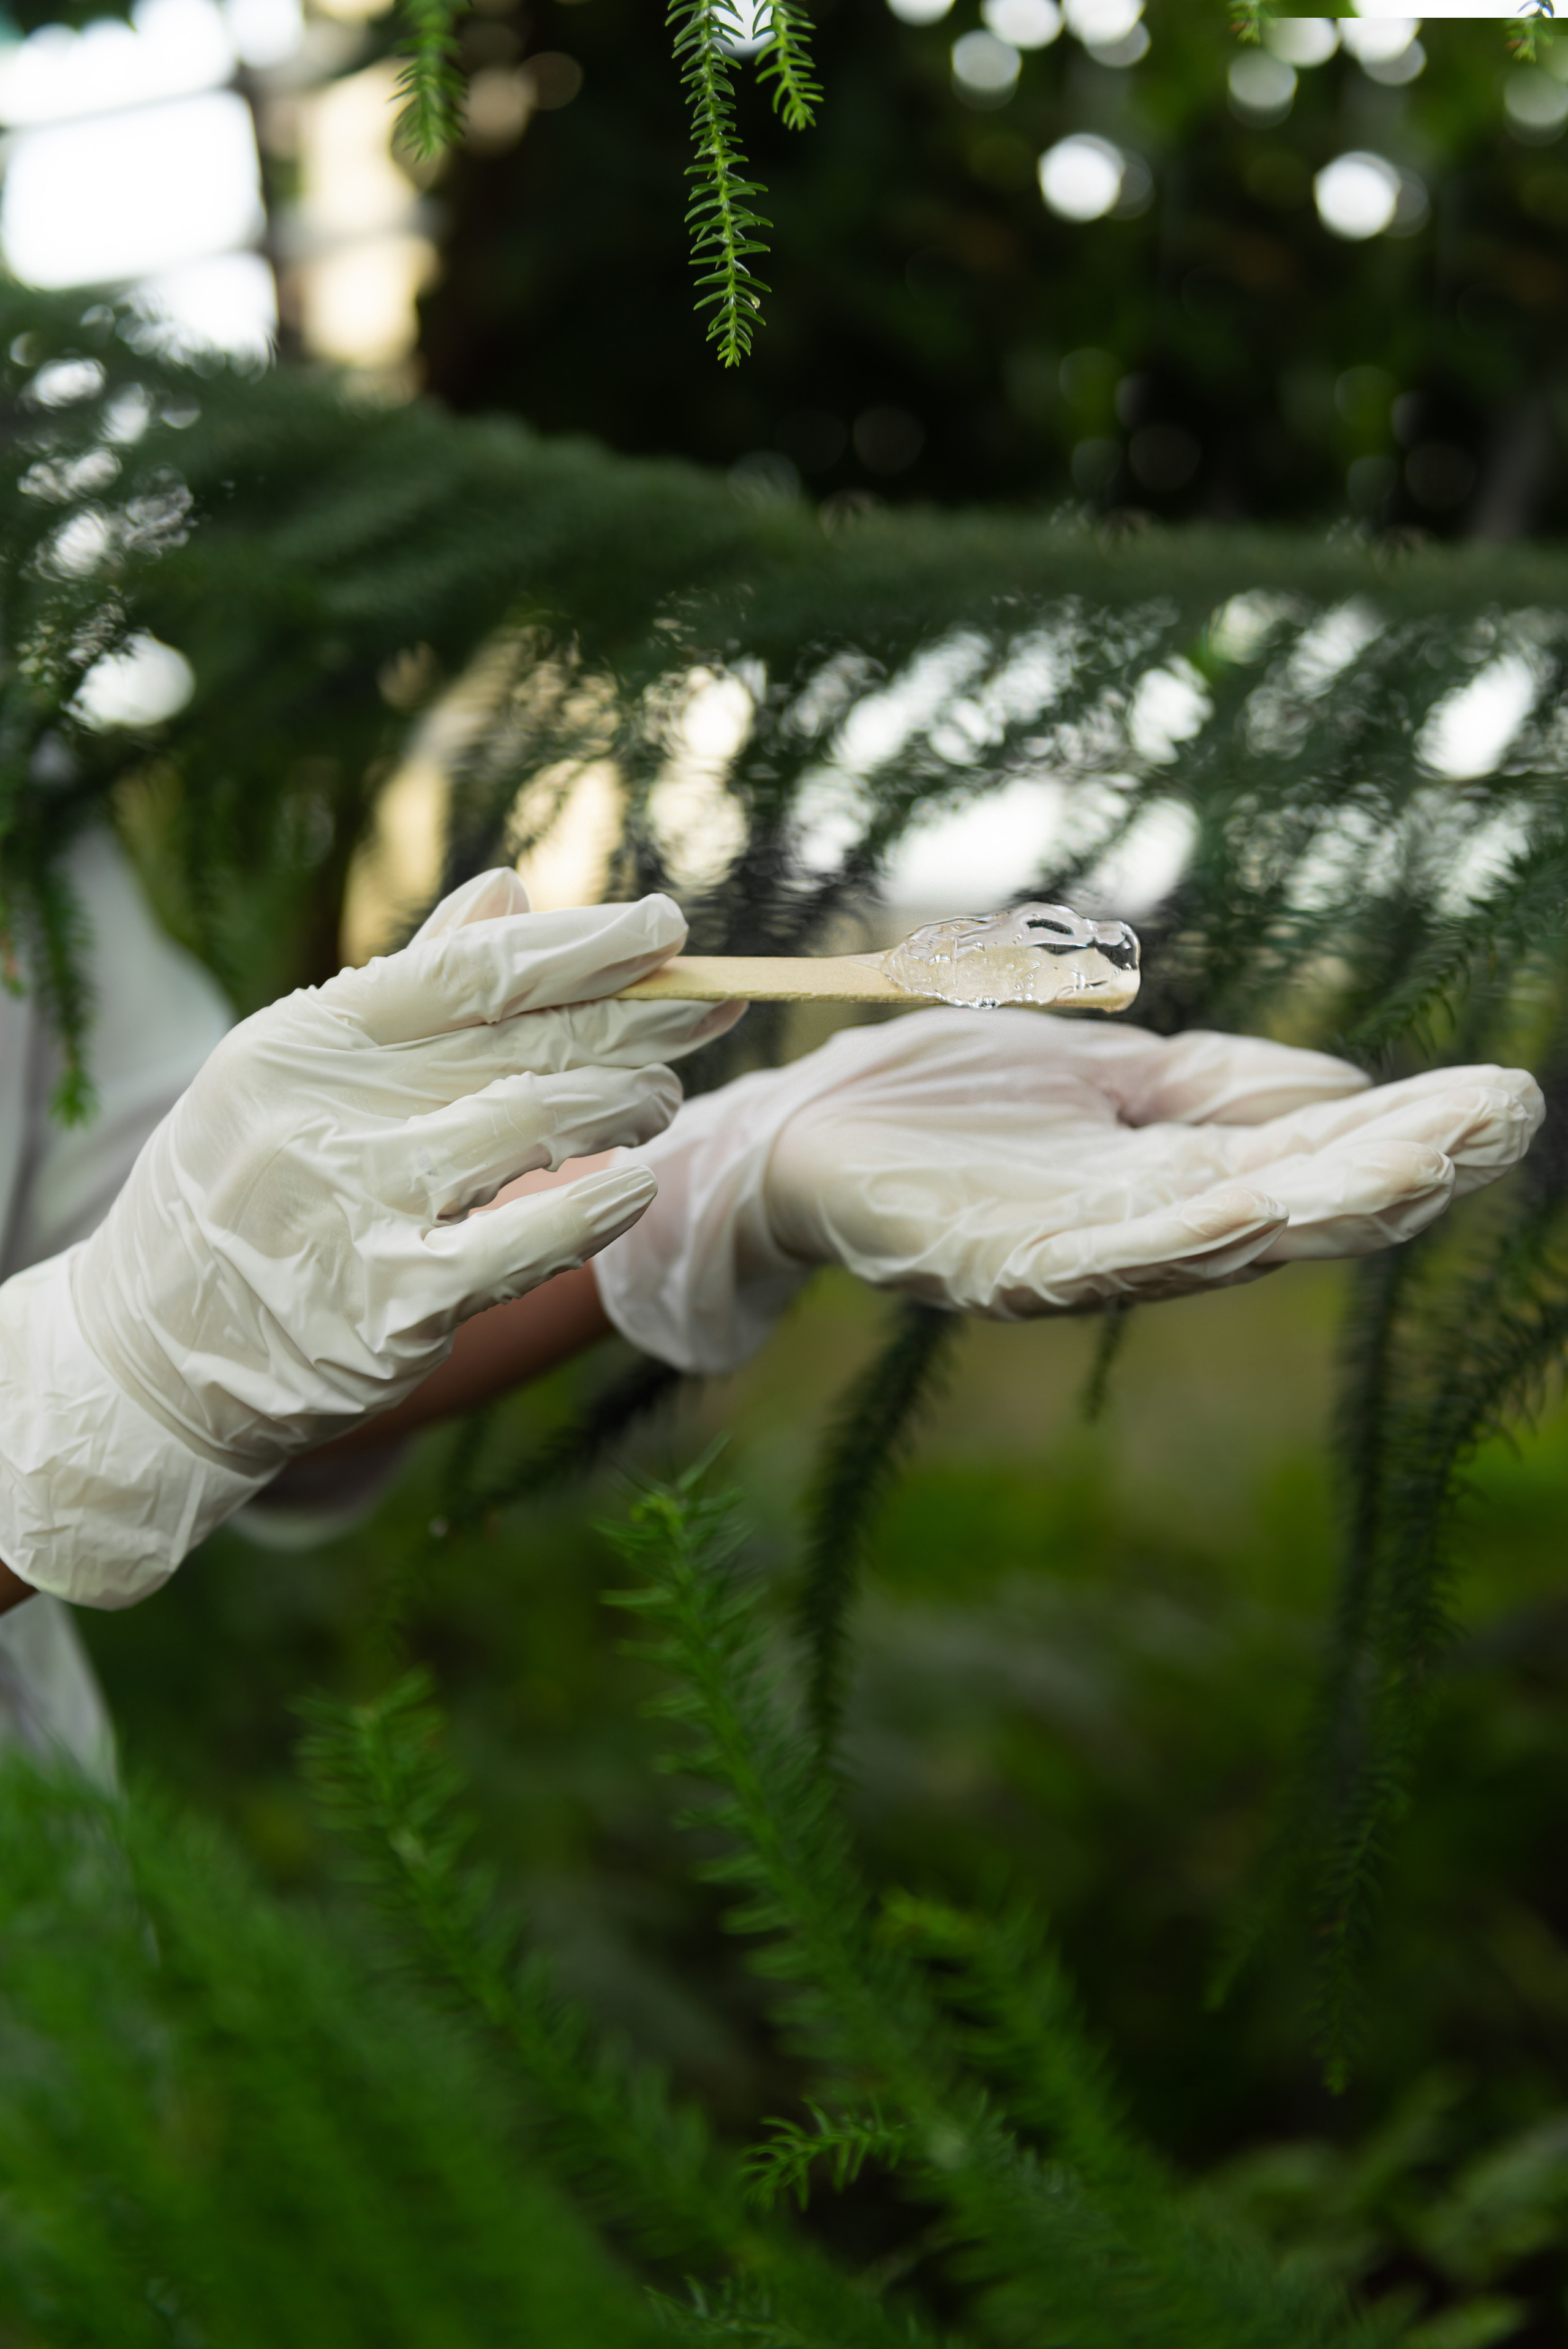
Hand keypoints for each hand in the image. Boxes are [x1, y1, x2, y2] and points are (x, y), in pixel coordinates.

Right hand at [0, 870, 737, 1602]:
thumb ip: (409, 986)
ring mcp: (357, 1211)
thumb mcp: (291, 1075)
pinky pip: (522, 1245)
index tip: (668, 926)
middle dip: (641, 1020)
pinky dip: (593, 1208)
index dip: (585, 943)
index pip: (472, 969)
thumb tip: (511, 886)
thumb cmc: (240, 1196)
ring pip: (534, 1126)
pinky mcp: (391, 1308)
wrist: (149, 1359)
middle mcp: (324, 1114)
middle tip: (714, 1008)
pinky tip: (640, 1183)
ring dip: (626, 1102)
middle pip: (524, 1042)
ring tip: (664, 1096)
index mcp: (300, 1039)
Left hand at [594, 1010, 1542, 1371]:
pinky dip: (1185, 1232)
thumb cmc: (942, 1098)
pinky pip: (1103, 1258)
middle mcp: (1134, 1236)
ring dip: (1319, 1201)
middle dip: (1390, 1169)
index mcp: (1163, 1184)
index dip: (1398, 1134)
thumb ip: (1213, 1084)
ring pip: (1217, 1237)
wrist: (797, 1126)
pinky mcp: (997, 1271)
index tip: (1498, 1096)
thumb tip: (1345, 1086)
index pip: (1303, 1158)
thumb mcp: (1102, 1071)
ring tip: (1416, 1163)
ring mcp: (1069, 1262)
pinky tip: (1261, 1204)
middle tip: (1493, 1125)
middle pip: (1285, 1207)